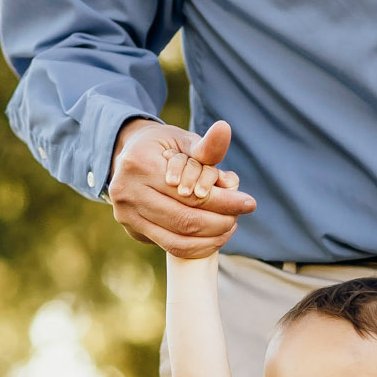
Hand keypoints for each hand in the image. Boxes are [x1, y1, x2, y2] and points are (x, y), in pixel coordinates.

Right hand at [108, 118, 256, 257]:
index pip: (192, 194)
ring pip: (178, 240)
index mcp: (140, 164)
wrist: (128, 155)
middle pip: (185, 219)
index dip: (225, 201)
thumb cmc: (163, 147)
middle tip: (239, 216)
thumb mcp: (184, 141)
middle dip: (220, 221)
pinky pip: (170, 247)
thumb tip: (225, 129)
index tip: (249, 202)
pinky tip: (214, 237)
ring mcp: (127, 215)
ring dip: (211, 238)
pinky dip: (197, 247)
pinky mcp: (133, 230)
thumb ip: (207, 146)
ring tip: (229, 226)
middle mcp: (128, 192)